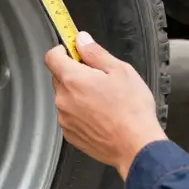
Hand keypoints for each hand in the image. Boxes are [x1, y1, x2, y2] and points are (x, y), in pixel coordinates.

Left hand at [45, 32, 166, 178]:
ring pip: (65, 97)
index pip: (51, 56)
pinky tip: (101, 115)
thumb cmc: (132, 111)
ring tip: (103, 100)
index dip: (62, 50)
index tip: (74, 51)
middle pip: (59, 77)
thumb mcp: (120, 70)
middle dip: (75, 73)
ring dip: (78, 94)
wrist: (137, 147)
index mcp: (73, 79)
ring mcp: (66, 119)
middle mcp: (64, 99)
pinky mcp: (71, 135)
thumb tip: (82, 41)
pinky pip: (70, 116)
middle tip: (98, 77)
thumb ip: (95, 53)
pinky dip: (81, 113)